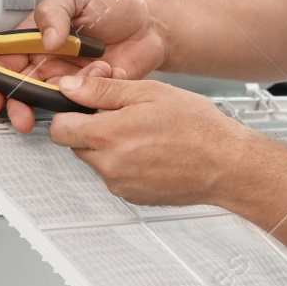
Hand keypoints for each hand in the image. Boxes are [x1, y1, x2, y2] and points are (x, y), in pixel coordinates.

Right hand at [0, 0, 168, 131]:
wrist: (153, 18)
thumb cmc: (115, 0)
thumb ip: (54, 10)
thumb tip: (45, 38)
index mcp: (39, 36)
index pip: (6, 59)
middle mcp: (51, 59)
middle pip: (22, 88)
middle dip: (17, 105)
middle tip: (21, 115)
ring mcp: (72, 77)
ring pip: (52, 99)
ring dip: (63, 96)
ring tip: (87, 75)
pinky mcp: (94, 90)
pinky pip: (85, 101)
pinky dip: (94, 92)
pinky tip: (109, 70)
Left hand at [46, 73, 274, 206]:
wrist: (226, 164)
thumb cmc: (197, 127)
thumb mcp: (150, 92)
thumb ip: (104, 90)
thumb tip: (70, 88)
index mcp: (109, 135)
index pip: (59, 128)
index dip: (70, 113)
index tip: (85, 108)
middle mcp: (109, 165)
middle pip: (76, 145)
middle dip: (92, 130)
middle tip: (125, 118)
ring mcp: (120, 184)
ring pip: (97, 161)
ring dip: (110, 148)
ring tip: (146, 136)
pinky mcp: (132, 197)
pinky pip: (116, 176)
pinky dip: (127, 164)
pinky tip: (153, 153)